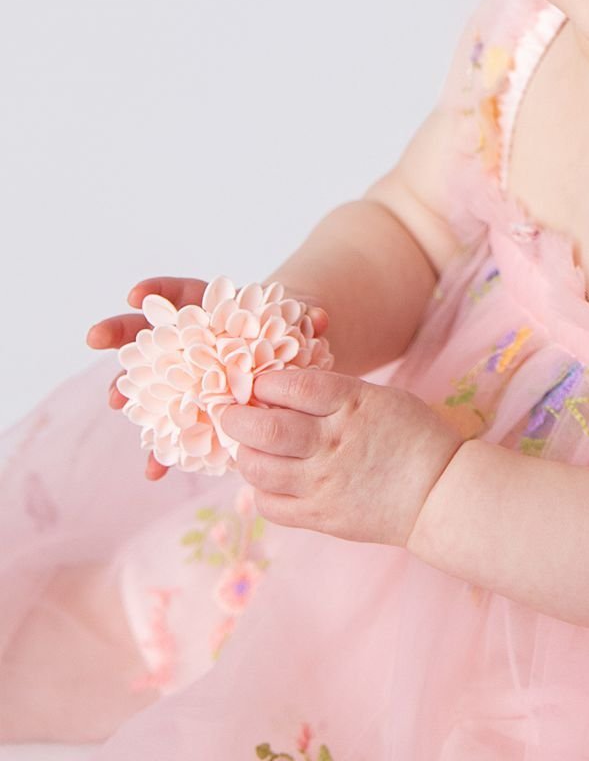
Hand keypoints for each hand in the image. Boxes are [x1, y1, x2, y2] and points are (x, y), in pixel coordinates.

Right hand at [86, 278, 329, 481]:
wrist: (292, 362)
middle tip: (94, 336)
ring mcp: (185, 377)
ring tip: (116, 401)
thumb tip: (322, 318)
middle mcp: (188, 341)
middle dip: (119, 332)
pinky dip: (163, 449)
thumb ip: (306, 318)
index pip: (178, 294)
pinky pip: (171, 429)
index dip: (157, 291)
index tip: (136, 294)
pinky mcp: (193, 412)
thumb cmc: (291, 333)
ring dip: (128, 389)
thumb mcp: (299, 322)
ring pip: (148, 380)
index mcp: (210, 310)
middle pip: (147, 332)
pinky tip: (153, 469)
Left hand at [219, 366, 462, 546]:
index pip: (292, 386)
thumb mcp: (379, 397)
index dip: (265, 382)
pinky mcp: (321, 516)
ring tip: (247, 447)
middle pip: (266, 429)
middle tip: (230, 414)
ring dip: (243, 454)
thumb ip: (333, 394)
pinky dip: (259, 490)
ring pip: (259, 469)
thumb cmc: (412, 436)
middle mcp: (333, 443)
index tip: (256, 384)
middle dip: (236, 418)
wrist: (440, 492)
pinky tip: (268, 479)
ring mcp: (325, 483)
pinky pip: (270, 505)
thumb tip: (278, 391)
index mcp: (352, 405)